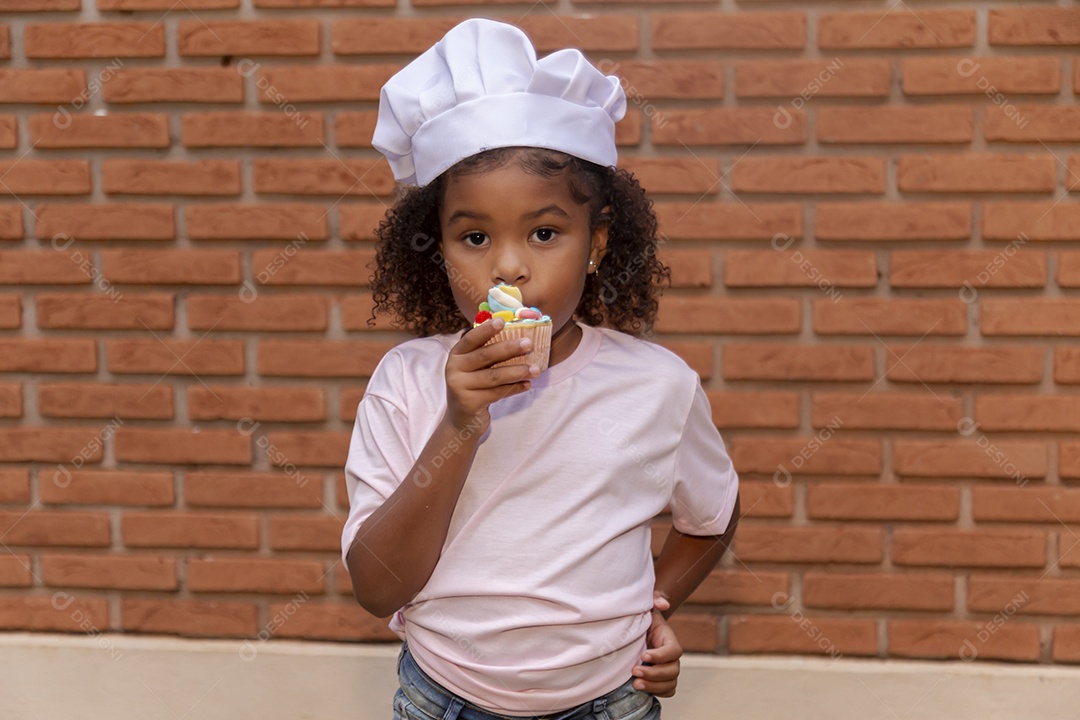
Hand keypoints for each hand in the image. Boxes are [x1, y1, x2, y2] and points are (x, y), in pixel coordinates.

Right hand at [444, 318, 538, 432]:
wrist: (461, 420)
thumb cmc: (473, 387)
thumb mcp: (473, 368)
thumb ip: (487, 353)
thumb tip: (517, 336)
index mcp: (456, 355)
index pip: (471, 339)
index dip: (486, 329)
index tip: (503, 321)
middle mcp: (454, 369)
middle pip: (485, 356)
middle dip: (509, 349)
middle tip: (529, 344)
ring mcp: (460, 387)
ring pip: (494, 376)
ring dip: (517, 371)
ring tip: (536, 369)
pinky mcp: (469, 403)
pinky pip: (497, 393)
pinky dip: (515, 388)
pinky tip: (527, 385)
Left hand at [631, 593, 681, 696]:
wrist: (636, 632)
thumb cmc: (641, 619)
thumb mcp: (646, 607)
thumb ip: (654, 599)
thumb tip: (663, 604)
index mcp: (669, 639)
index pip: (673, 651)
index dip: (660, 656)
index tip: (643, 655)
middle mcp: (671, 657)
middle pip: (672, 670)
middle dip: (654, 673)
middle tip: (634, 671)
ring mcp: (668, 669)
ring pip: (670, 683)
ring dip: (653, 686)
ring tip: (635, 683)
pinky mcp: (662, 680)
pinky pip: (667, 691)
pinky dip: (657, 692)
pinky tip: (643, 690)